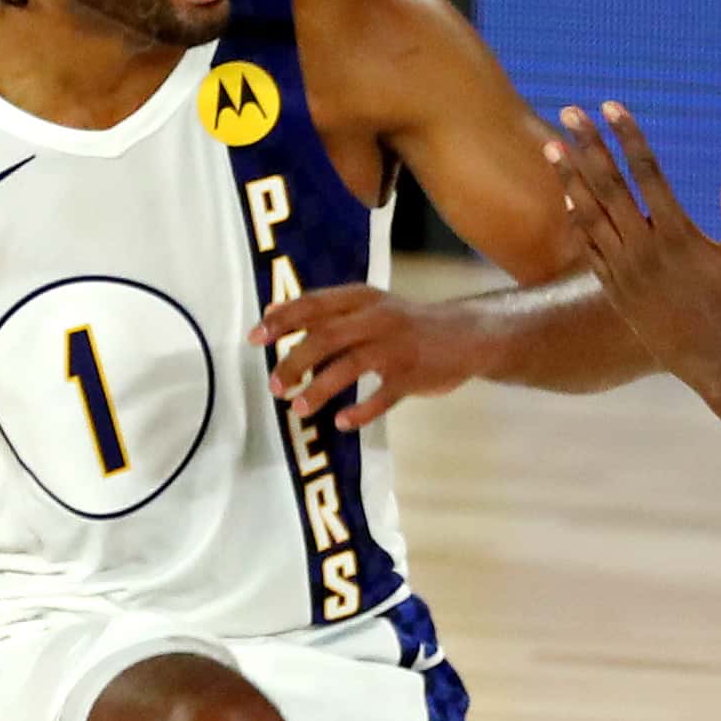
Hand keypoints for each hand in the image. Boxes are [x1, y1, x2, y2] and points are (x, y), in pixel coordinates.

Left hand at [258, 284, 494, 431]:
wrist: (465, 335)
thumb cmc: (404, 324)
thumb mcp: (367, 306)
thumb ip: (324, 310)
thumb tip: (272, 313)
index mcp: (361, 298)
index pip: (314, 305)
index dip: (282, 321)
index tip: (254, 339)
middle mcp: (376, 318)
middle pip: (327, 336)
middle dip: (295, 361)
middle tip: (275, 386)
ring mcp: (396, 347)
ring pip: (350, 366)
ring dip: (320, 388)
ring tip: (299, 408)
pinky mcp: (412, 375)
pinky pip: (382, 397)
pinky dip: (361, 410)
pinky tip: (342, 422)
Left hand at [548, 102, 720, 445]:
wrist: (719, 365)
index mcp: (678, 235)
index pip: (646, 171)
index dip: (626, 136)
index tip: (611, 107)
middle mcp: (645, 250)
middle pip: (608, 185)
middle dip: (587, 145)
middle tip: (569, 112)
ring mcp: (625, 272)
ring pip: (590, 215)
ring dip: (569, 178)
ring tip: (551, 147)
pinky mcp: (615, 291)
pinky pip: (588, 249)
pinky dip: (576, 221)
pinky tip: (567, 197)